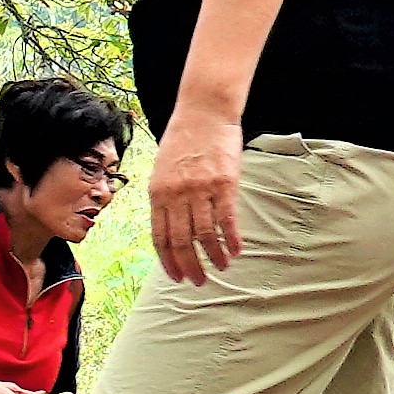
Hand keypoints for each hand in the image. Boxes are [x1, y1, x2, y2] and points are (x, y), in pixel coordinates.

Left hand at [147, 113, 246, 284]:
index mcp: (157, 193)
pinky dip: (232, 239)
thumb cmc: (182, 141)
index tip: (176, 277)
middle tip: (199, 281)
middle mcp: (176, 194)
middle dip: (190, 266)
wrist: (203, 112)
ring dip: (214, 256)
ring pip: (205, 234)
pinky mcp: (224, 184)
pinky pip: (227, 219)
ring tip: (221, 268)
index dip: (168, 261)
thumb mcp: (162, 170)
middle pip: (181, 241)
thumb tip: (168, 230)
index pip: (160, 237)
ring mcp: (200, 190)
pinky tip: (236, 250)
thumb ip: (164, 199)